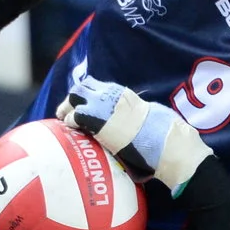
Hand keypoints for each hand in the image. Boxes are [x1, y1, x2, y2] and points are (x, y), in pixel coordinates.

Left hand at [58, 73, 210, 191]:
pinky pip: (76, 116)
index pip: (96, 85)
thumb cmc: (163, 134)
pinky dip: (71, 121)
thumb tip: (131, 122)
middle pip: (82, 88)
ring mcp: (104, 107)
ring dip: (68, 108)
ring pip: (75, 97)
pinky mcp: (98, 123)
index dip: (86, 94)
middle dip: (72, 99)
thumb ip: (134, 115)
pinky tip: (71, 129)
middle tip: (66, 112)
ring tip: (64, 119)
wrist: (165, 143)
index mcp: (123, 95)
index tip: (82, 103)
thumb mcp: (148, 115)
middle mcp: (112, 96)